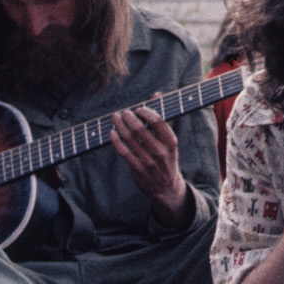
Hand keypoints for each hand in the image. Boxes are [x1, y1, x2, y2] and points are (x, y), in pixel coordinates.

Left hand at [109, 106, 188, 224]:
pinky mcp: (137, 169)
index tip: (139, 109)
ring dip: (119, 125)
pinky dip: (116, 140)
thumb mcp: (169, 141)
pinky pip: (123, 151)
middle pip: (140, 129)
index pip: (158, 121)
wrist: (167, 188)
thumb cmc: (166, 159)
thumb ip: (161, 118)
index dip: (146, 112)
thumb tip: (157, 94)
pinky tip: (112, 132)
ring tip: (115, 117)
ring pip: (129, 139)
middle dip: (128, 117)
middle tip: (124, 112)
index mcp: (171, 143)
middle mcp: (160, 152)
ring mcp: (148, 162)